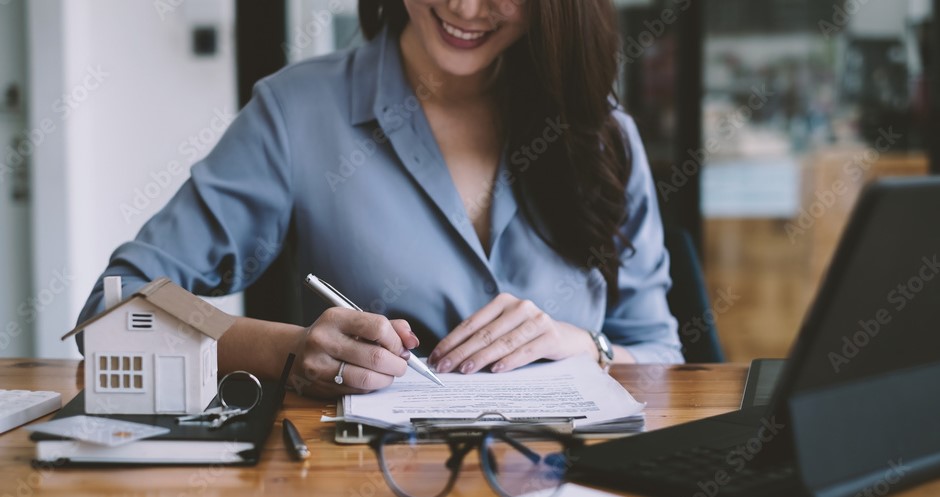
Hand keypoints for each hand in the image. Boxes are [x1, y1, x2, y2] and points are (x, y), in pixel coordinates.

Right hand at [295, 308, 418, 397]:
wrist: (294, 352)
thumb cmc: (332, 335)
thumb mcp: (355, 321)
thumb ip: (388, 326)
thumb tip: (411, 341)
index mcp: (336, 318)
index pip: (378, 327)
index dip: (396, 341)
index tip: (400, 347)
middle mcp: (324, 340)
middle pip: (376, 357)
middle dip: (397, 364)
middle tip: (400, 364)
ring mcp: (321, 366)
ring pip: (368, 379)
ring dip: (386, 378)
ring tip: (388, 373)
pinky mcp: (322, 387)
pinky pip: (358, 391)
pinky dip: (371, 387)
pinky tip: (370, 378)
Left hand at [428, 293, 595, 373]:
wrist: (568, 339)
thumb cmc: (529, 336)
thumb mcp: (506, 329)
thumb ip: (483, 337)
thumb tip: (450, 356)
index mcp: (503, 302)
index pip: (471, 323)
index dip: (452, 341)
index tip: (436, 357)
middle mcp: (520, 307)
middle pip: (484, 333)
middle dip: (460, 352)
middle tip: (444, 367)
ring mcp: (537, 320)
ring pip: (502, 342)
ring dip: (480, 358)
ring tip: (464, 370)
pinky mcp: (551, 336)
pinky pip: (525, 351)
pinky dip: (508, 361)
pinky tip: (494, 370)